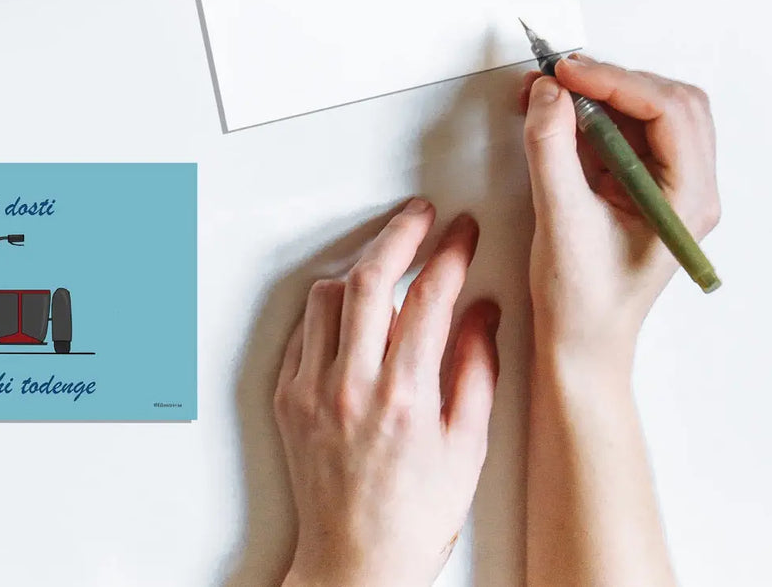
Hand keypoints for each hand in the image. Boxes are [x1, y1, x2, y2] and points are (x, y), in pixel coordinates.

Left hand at [275, 199, 499, 586]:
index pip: (430, 298)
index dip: (450, 254)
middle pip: (372, 278)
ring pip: (329, 296)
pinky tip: (352, 313)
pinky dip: (329, 310)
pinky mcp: (288, 397)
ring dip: (361, 271)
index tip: (462, 234)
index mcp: (405, 398)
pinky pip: (304, 330)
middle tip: (422, 218)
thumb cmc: (415, 516)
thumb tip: (482, 311)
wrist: (355, 564)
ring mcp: (313, 389)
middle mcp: (352, 386)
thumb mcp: (466, 448)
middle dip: (401, 234)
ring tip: (387, 267)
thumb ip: (476, 371)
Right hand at [519, 56, 720, 369]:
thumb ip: (551, 149)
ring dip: (600, 94)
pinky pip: (624, 132)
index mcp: (686, 198)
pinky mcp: (638, 185)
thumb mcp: (560, 219)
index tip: (565, 72)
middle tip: (558, 76)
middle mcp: (687, 187)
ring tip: (550, 94)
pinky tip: (556, 117)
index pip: (667, 111)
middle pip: (667, 101)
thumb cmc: (583, 300)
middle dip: (611, 80)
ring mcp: (665, 185)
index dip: (614, 80)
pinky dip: (590, 115)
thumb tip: (548, 93)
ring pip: (647, 111)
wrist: (580, 341)